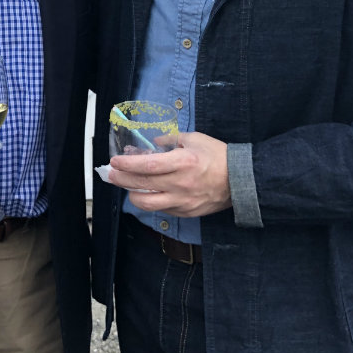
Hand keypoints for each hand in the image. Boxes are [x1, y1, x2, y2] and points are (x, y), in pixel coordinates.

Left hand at [108, 132, 231, 217]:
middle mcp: (180, 184)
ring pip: (148, 204)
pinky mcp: (186, 212)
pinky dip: (151, 202)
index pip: (148, 166)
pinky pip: (161, 209)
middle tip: (111, 174)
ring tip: (128, 187)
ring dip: (133, 195)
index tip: (115, 162)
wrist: (241, 180)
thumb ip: (171, 139)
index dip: (128, 165)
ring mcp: (182, 201)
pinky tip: (148, 194)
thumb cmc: (218, 156)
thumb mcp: (194, 139)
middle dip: (121, 179)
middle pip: (142, 185)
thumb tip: (153, 143)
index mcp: (183, 163)